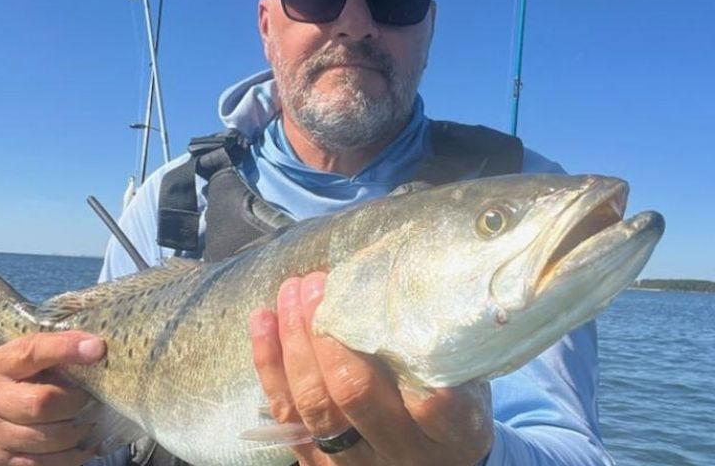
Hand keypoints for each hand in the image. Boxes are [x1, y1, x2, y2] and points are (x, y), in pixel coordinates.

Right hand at [0, 331, 105, 465]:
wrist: (3, 405)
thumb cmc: (31, 374)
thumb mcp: (41, 352)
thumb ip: (65, 344)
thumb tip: (95, 348)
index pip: (33, 352)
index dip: (67, 350)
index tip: (97, 350)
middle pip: (40, 403)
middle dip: (75, 402)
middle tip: (89, 399)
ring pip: (44, 438)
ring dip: (75, 432)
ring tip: (86, 422)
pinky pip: (41, 464)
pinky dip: (69, 457)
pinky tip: (80, 444)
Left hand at [250, 272, 493, 465]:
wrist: (433, 465)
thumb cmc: (455, 405)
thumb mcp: (468, 383)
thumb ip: (442, 351)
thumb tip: (405, 285)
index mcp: (450, 436)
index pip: (433, 407)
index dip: (413, 369)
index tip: (398, 324)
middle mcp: (399, 452)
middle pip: (354, 396)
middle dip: (328, 334)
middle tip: (318, 283)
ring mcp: (354, 462)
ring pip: (314, 404)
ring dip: (294, 340)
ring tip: (291, 290)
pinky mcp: (318, 463)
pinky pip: (286, 414)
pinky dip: (269, 364)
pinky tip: (263, 319)